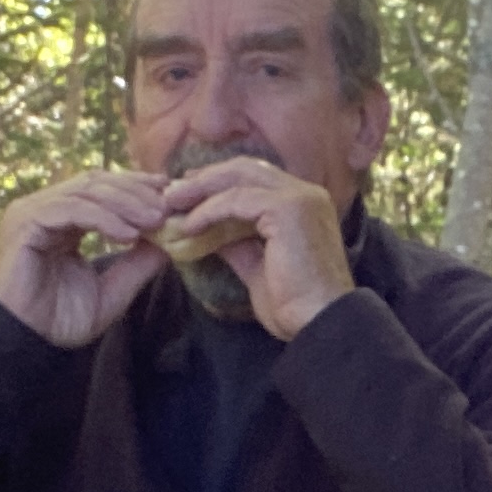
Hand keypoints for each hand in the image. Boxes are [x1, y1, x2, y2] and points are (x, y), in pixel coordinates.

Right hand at [0, 169, 173, 346]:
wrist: (24, 344)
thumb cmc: (57, 321)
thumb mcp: (110, 292)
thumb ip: (136, 266)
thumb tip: (169, 243)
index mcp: (61, 220)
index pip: (100, 188)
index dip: (135, 186)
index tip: (168, 194)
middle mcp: (45, 210)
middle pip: (96, 182)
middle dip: (135, 192)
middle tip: (166, 208)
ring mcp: (32, 213)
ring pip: (86, 191)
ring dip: (125, 203)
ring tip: (154, 220)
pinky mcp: (25, 223)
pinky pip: (71, 208)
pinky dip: (103, 218)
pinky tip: (128, 235)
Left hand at [157, 158, 356, 338]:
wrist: (319, 323)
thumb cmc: (295, 305)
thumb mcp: (258, 268)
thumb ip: (237, 244)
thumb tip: (209, 233)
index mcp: (303, 204)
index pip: (255, 177)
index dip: (219, 181)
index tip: (188, 193)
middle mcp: (305, 193)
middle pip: (245, 168)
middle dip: (205, 178)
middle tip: (172, 192)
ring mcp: (299, 198)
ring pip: (239, 178)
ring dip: (200, 190)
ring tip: (171, 203)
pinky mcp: (288, 209)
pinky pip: (237, 199)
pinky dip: (209, 210)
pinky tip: (189, 225)